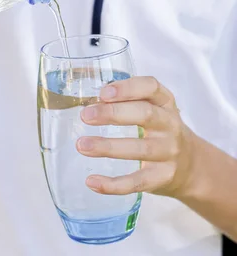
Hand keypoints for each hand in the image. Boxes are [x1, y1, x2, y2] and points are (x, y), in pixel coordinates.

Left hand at [76, 76, 200, 198]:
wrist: (191, 167)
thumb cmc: (160, 131)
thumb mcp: (153, 109)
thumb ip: (126, 102)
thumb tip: (88, 104)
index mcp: (164, 103)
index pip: (151, 88)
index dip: (128, 88)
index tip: (103, 93)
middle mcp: (170, 125)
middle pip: (144, 114)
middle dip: (113, 114)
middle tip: (85, 116)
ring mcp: (168, 153)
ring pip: (139, 149)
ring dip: (107, 147)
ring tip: (81, 145)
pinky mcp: (162, 177)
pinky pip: (137, 182)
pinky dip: (113, 184)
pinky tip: (92, 182)